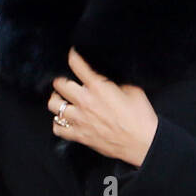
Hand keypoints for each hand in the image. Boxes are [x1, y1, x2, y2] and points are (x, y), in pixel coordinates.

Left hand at [48, 48, 157, 166]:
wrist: (143, 142)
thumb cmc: (140, 116)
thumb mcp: (132, 89)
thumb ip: (115, 80)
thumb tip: (107, 75)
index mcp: (98, 87)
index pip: (77, 65)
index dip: (73, 56)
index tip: (72, 53)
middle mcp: (85, 101)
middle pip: (59, 84)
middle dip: (62, 80)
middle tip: (66, 81)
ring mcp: (79, 119)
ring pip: (53, 105)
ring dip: (56, 100)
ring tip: (62, 99)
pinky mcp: (79, 135)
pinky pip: (57, 128)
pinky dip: (58, 123)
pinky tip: (64, 120)